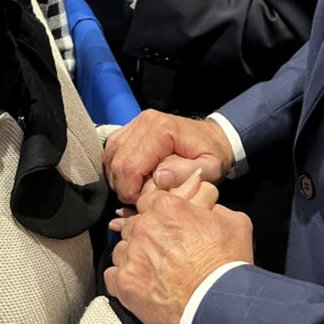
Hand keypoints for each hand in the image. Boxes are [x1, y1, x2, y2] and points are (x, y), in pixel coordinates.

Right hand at [104, 110, 234, 203]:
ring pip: (110, 156)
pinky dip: (117, 169)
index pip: (130, 166)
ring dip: (119, 179)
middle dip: (124, 187)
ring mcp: (136, 122)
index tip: (145, 202)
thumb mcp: (211, 168)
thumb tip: (160, 178)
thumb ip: (187, 174)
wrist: (213, 137)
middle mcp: (145, 121)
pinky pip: (112, 151)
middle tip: (141, 199)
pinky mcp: (131, 128)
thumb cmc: (212, 154)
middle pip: (117, 162)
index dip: (132, 191)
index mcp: (162, 129)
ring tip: (138, 189)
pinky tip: (132, 178)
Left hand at [105, 174, 252, 323]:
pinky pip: (112, 276)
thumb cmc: (227, 265)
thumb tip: (205, 200)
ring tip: (151, 271)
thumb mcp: (233, 223)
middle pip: (133, 224)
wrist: (217, 306)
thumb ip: (213, 205)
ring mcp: (132, 255)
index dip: (157, 214)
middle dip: (145, 236)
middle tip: (161, 251)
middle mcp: (145, 226)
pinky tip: (139, 285)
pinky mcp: (125, 283)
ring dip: (132, 257)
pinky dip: (122, 280)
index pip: (149, 200)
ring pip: (121, 249)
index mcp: (168, 207)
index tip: (163, 226)